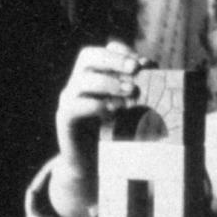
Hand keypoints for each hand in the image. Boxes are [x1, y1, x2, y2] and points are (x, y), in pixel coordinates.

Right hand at [49, 41, 150, 216]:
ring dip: (108, 82)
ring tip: (131, 91)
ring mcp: (68, 100)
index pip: (101, 51)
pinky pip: (75, 106)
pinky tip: (113, 112)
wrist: (92, 165)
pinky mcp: (65, 120)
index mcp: (91, 76)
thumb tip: (151, 68)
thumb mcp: (129, 109)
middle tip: (135, 69)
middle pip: (87, 57)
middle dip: (114, 60)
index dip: (119, 51)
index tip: (139, 62)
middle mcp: (76, 84)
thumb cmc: (114, 135)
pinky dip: (96, 105)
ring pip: (81, 80)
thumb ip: (137, 90)